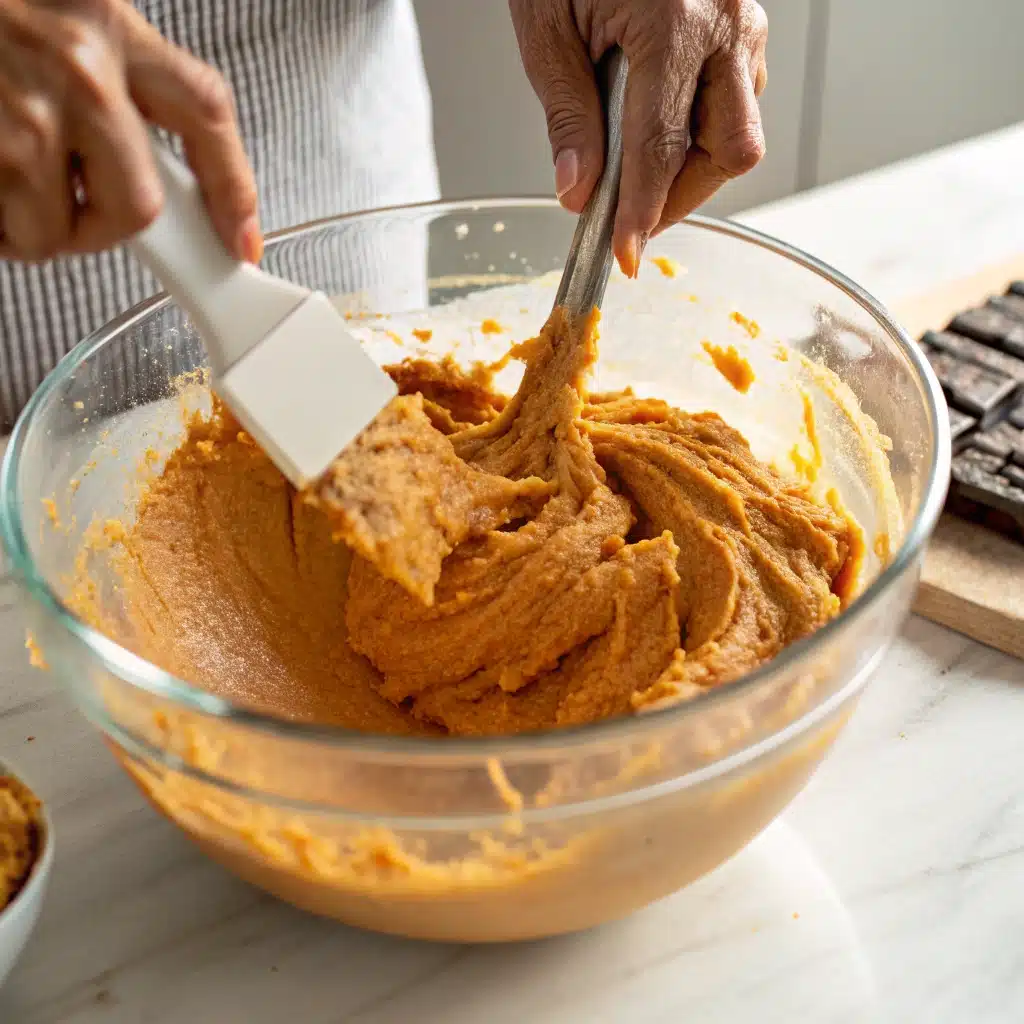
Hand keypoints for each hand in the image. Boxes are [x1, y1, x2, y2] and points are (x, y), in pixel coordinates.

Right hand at [0, 0, 259, 262]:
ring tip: (6, 174)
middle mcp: (75, 68)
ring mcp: (16, 112)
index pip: (206, 115)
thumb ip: (119, 77)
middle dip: (107, 227)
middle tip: (77, 206)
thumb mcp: (70, 11)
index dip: (233, 191)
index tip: (241, 244)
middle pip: (138, 208)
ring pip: (57, 231)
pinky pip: (1, 229)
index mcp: (109, 24)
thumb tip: (158, 168)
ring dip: (34, 225)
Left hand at [510, 0, 767, 276]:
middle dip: (681, 194)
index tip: (625, 256)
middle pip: (731, 150)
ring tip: (638, 161)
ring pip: (742, 130)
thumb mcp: (546, 27)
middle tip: (629, 212)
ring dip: (694, 165)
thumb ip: (568, 115)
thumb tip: (578, 192)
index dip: (642, 213)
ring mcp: (746, 21)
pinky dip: (703, 129)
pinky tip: (661, 120)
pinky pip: (741, 98)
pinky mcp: (746, 24)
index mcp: (673, 21)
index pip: (660, 148)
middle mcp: (725, 22)